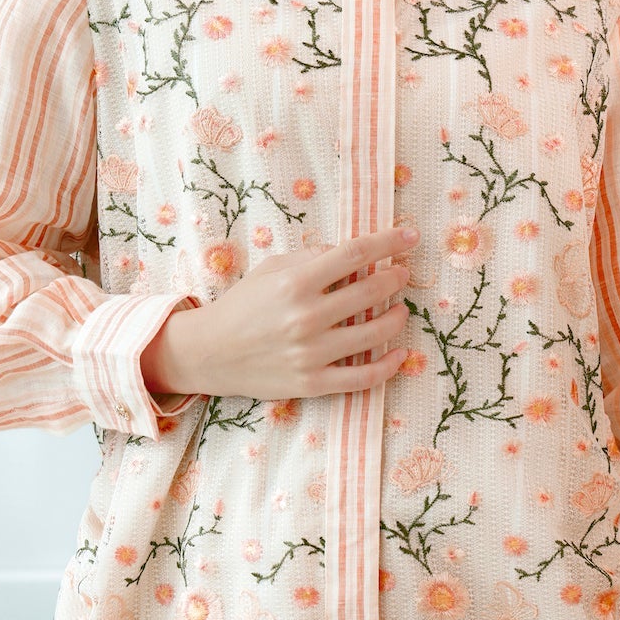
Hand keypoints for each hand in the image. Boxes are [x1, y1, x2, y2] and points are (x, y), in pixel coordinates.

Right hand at [153, 225, 418, 402]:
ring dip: (397, 317)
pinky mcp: (313, 383)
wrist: (210, 352)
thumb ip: (310, 258)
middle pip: (370, 291)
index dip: (388, 242)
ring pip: (374, 333)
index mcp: (295, 283)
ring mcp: (312, 353)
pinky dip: (388, 365)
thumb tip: (351, 252)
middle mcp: (306, 317)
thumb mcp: (270, 269)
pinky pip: (363, 377)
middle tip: (402, 273)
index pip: (354, 254)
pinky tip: (399, 353)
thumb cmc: (243, 305)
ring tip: (400, 309)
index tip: (410, 237)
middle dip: (395, 277)